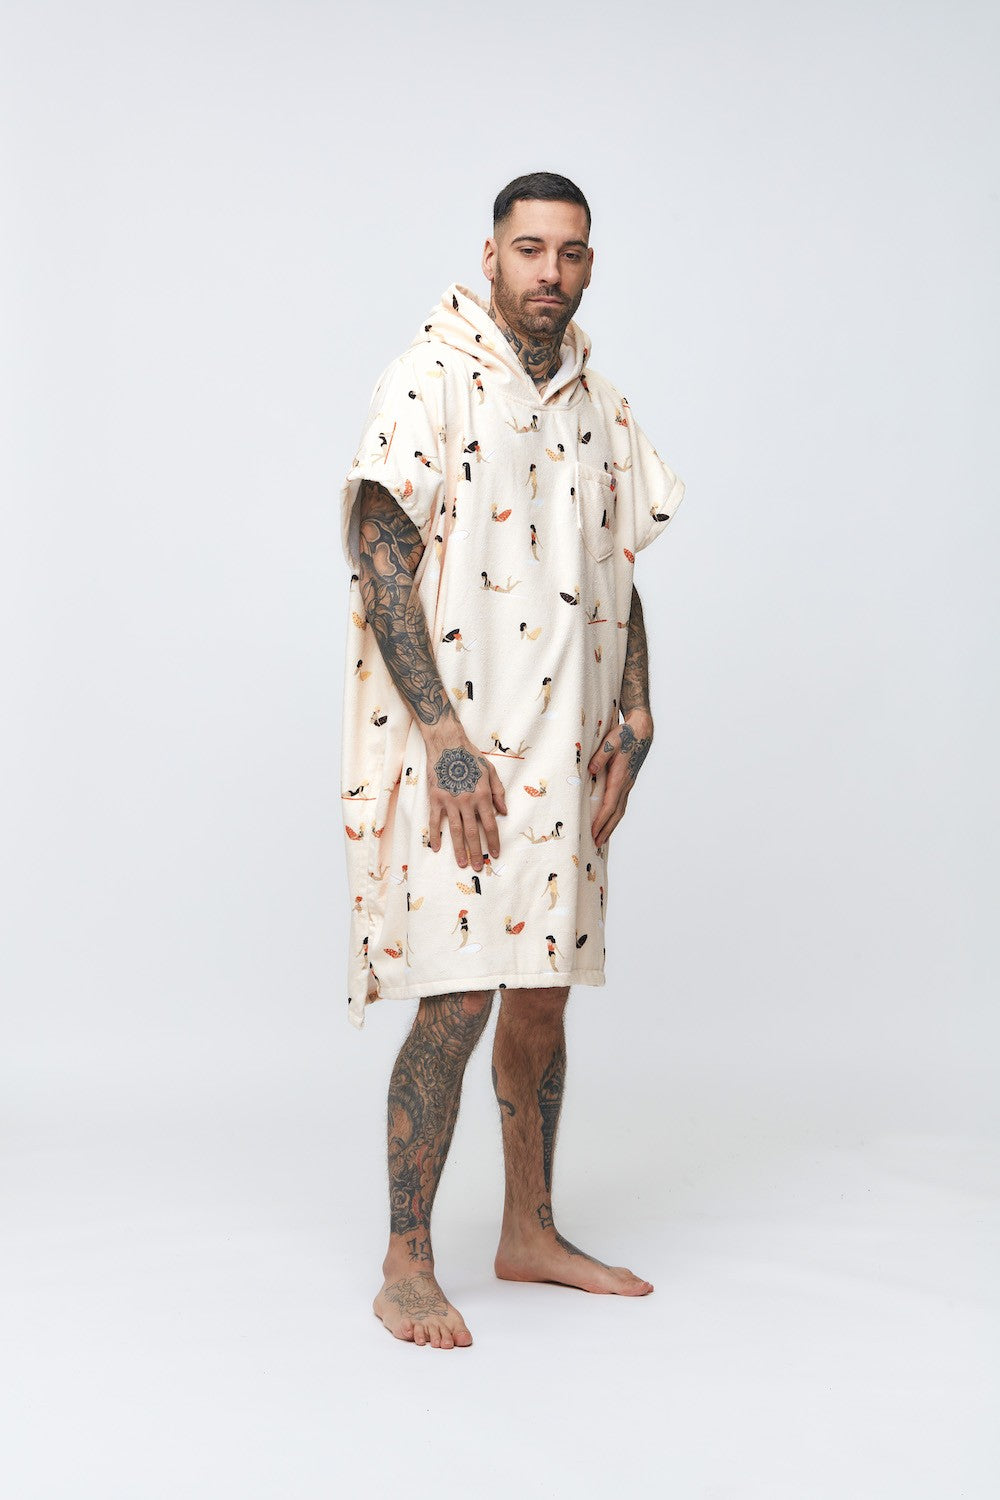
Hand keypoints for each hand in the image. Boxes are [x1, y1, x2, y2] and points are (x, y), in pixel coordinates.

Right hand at [426, 728, 506, 870]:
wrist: (447, 745)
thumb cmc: (470, 757)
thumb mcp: (490, 771)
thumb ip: (498, 792)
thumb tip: (504, 812)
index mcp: (482, 795)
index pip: (490, 824)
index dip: (493, 841)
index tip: (495, 854)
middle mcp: (467, 801)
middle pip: (472, 832)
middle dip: (477, 852)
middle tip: (477, 867)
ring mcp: (449, 801)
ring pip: (455, 831)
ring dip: (459, 849)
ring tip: (462, 863)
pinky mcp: (436, 799)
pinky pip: (434, 821)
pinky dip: (435, 835)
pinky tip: (437, 848)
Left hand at [587, 710, 653, 847]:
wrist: (642, 730)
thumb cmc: (625, 734)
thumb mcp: (611, 741)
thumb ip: (600, 756)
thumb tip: (591, 771)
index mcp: (621, 777)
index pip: (610, 804)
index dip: (601, 820)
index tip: (593, 832)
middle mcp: (626, 784)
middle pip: (616, 813)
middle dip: (606, 830)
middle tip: (596, 844)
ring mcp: (628, 784)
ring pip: (620, 810)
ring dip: (611, 826)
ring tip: (601, 839)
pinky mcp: (628, 782)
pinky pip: (621, 803)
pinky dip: (614, 816)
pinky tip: (609, 821)